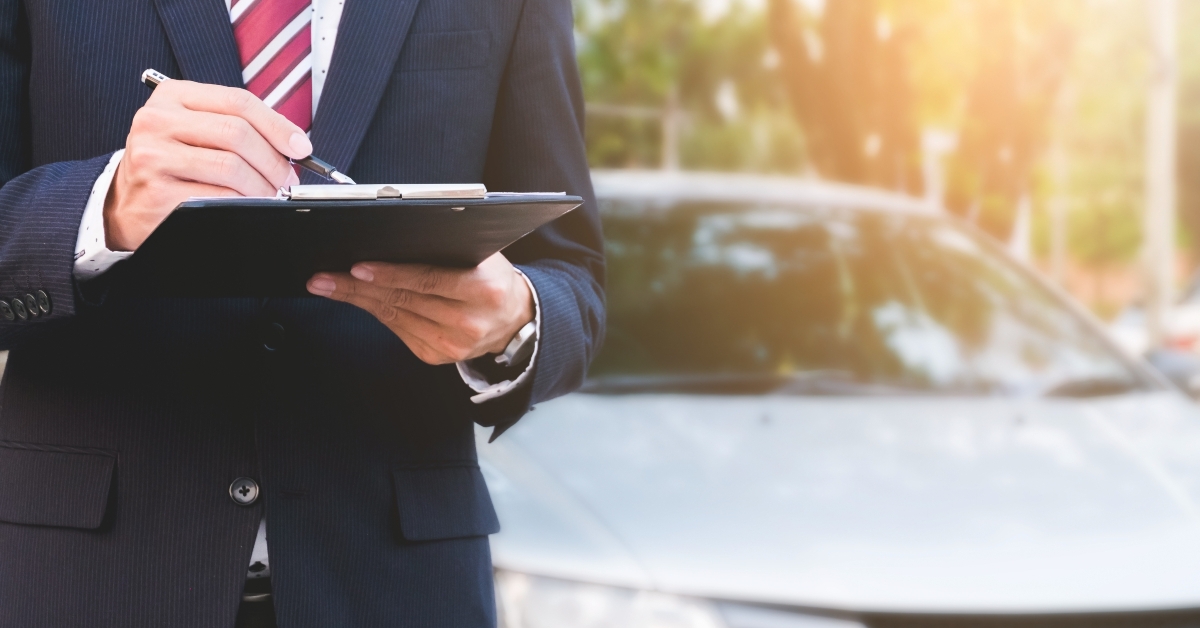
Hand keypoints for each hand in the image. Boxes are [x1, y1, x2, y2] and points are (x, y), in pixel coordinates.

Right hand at [104, 80, 312, 250]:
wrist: (124, 203)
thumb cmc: (172, 165)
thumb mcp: (196, 131)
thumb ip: (238, 126)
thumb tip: (293, 142)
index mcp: (172, 96)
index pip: (238, 102)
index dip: (278, 125)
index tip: (301, 146)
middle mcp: (157, 121)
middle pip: (237, 134)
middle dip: (273, 161)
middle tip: (287, 179)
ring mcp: (153, 157)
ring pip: (231, 168)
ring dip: (262, 186)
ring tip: (269, 195)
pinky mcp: (157, 193)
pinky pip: (217, 198)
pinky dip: (243, 204)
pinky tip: (247, 206)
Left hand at [306, 253, 534, 364]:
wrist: (514, 319)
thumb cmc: (493, 278)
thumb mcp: (482, 256)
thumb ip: (446, 250)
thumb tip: (390, 238)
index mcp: (484, 291)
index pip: (428, 280)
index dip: (390, 274)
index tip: (356, 268)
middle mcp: (468, 323)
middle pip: (404, 301)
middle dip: (357, 288)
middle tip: (323, 277)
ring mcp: (452, 345)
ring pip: (394, 317)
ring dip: (357, 301)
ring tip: (327, 286)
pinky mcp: (437, 357)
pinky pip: (398, 330)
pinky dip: (375, 312)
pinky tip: (355, 300)